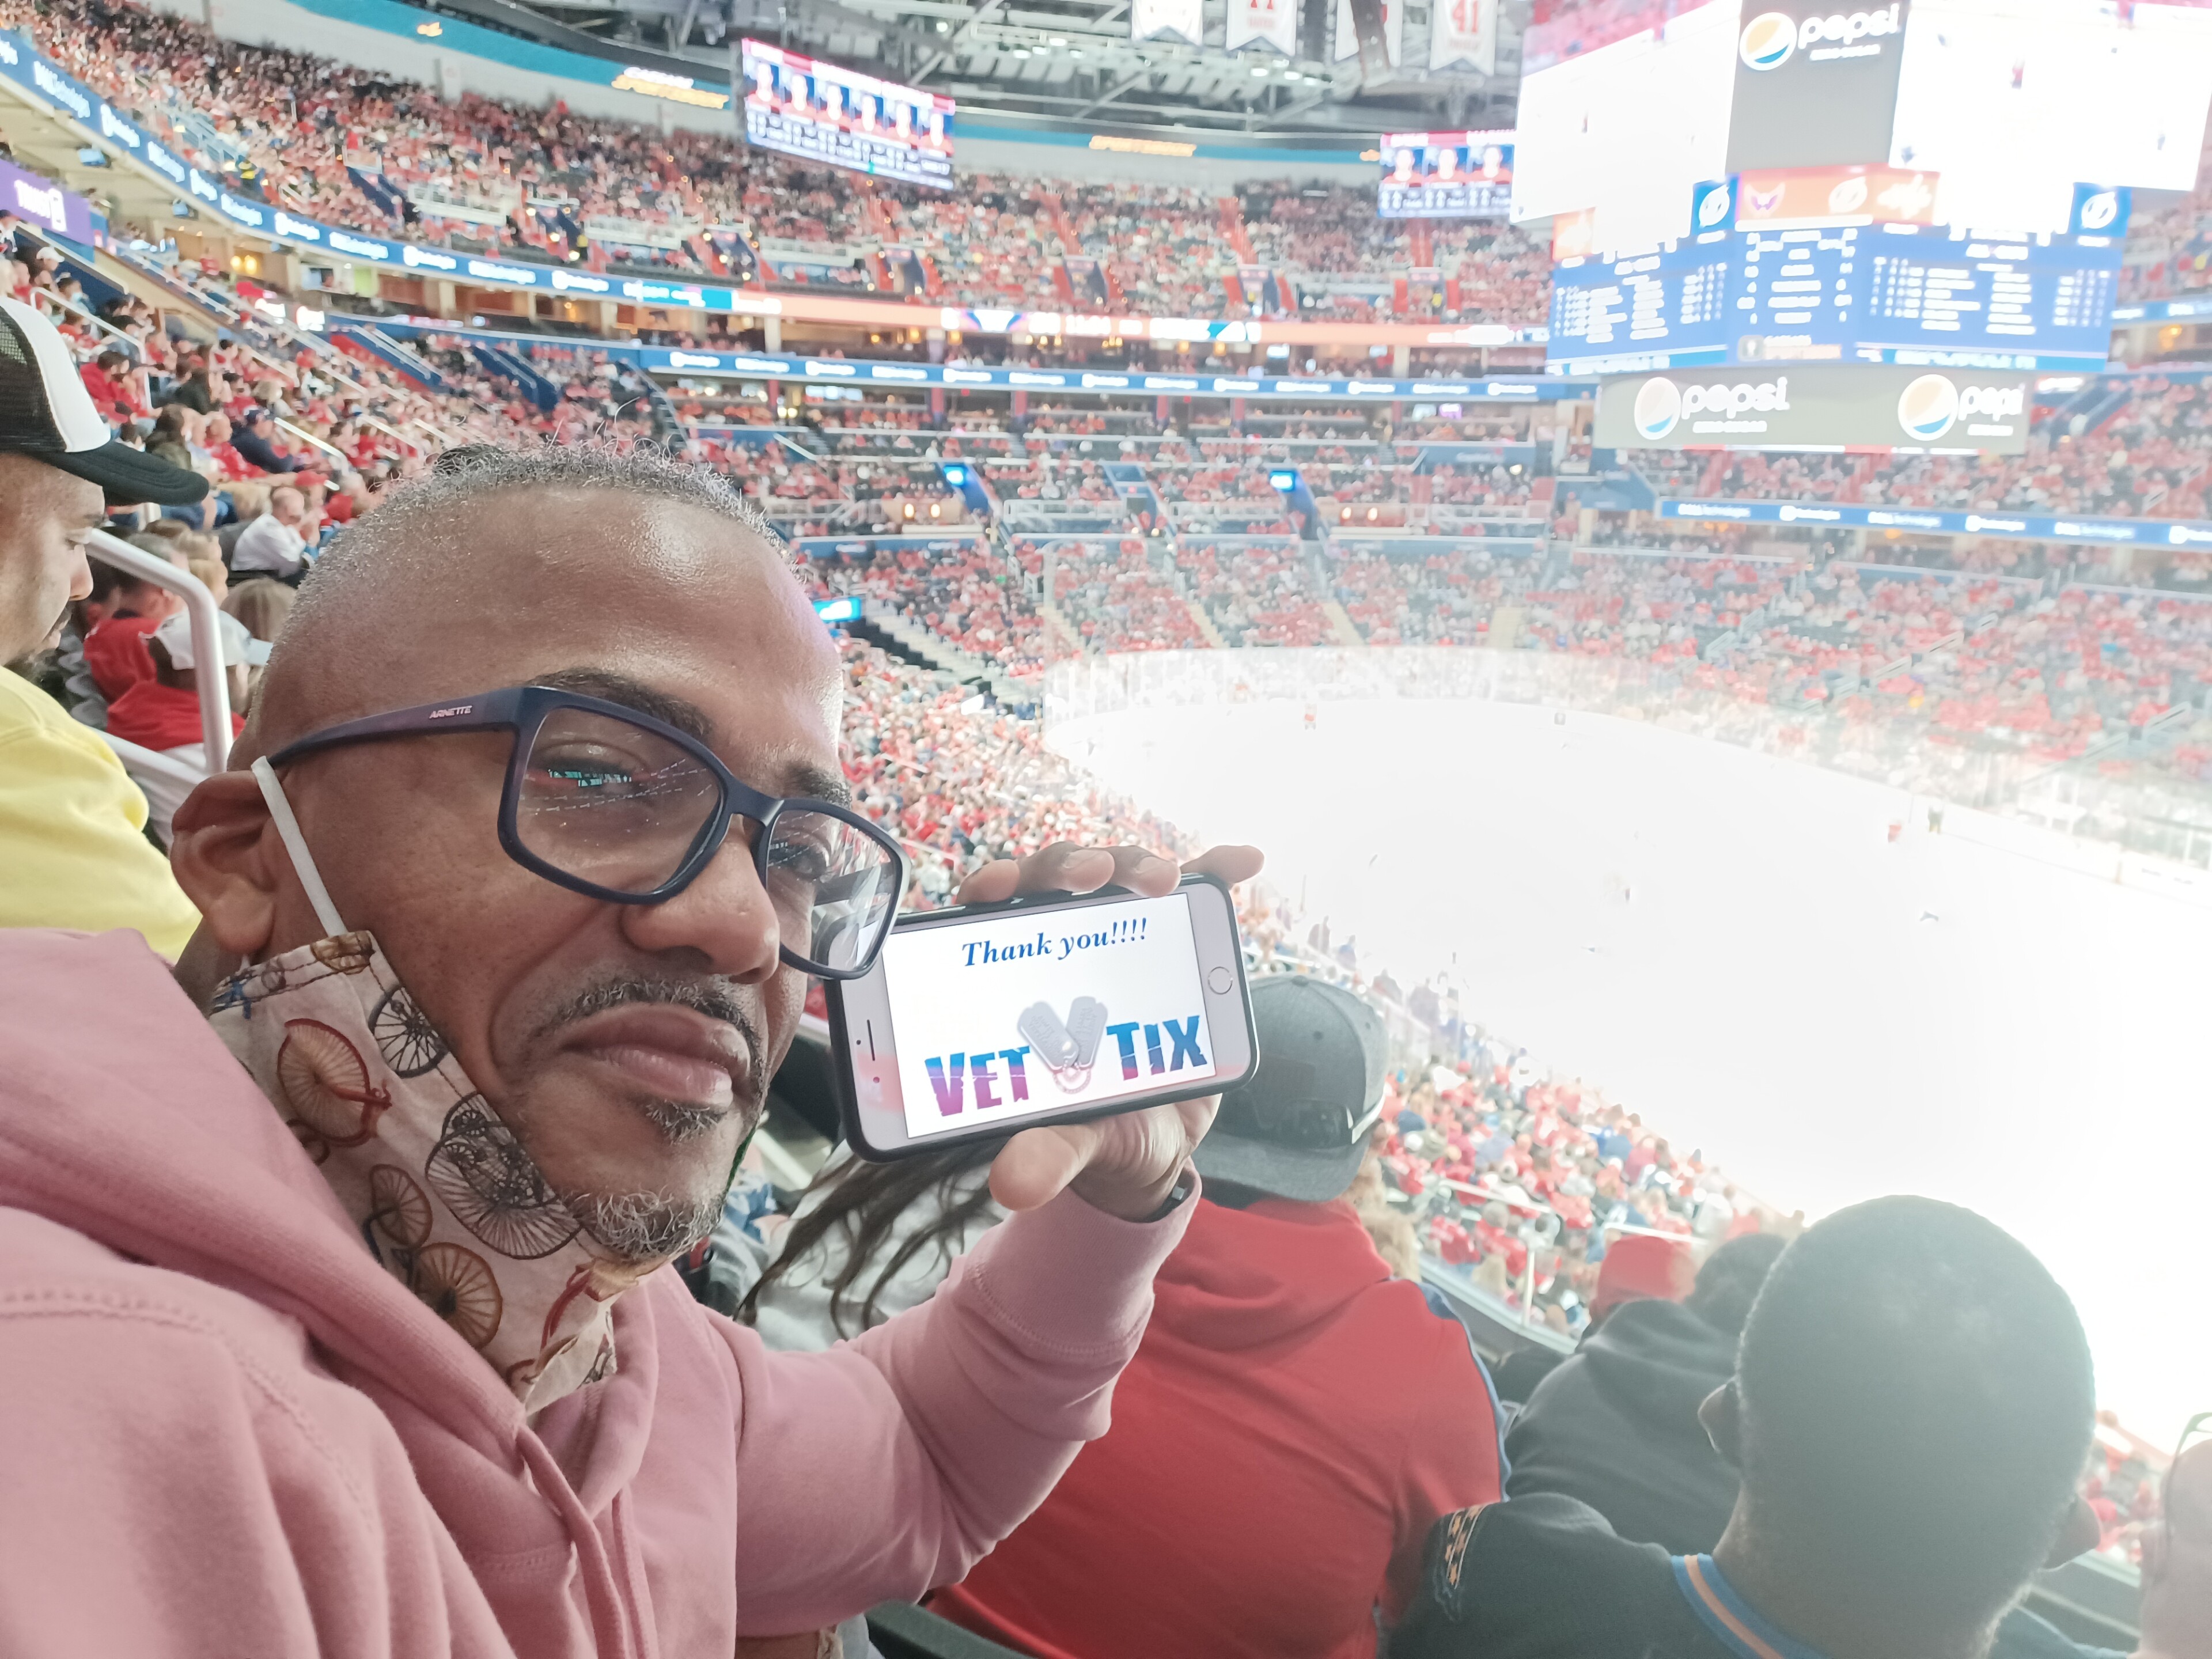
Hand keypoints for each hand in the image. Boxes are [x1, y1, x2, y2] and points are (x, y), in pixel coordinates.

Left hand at [956, 840, 1263, 1221]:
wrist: (1153, 1142)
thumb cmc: (1092, 1133)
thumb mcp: (1073, 1142)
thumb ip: (1046, 1152)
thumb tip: (1014, 1185)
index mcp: (1010, 981)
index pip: (985, 916)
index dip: (990, 889)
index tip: (1004, 887)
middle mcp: (1057, 947)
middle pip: (1051, 882)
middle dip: (1071, 867)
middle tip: (1096, 879)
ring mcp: (1116, 938)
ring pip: (1115, 877)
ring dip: (1136, 865)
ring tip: (1166, 879)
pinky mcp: (1171, 942)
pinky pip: (1193, 892)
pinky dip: (1216, 869)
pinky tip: (1242, 860)